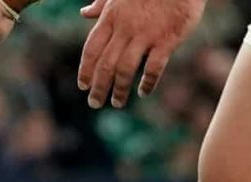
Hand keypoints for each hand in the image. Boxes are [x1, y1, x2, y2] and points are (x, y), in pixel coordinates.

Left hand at [77, 0, 203, 107]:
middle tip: (94, 103)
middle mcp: (125, 28)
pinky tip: (144, 92)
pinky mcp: (167, 39)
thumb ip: (102, 4)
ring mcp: (146, 35)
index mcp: (111, 17)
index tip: (83, 86)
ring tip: (117, 102)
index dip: (85, 70)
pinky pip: (154, 68)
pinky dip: (148, 83)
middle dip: (98, 87)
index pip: (91, 49)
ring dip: (119, 90)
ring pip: (125, 70)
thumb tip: (84, 13)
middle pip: (105, 65)